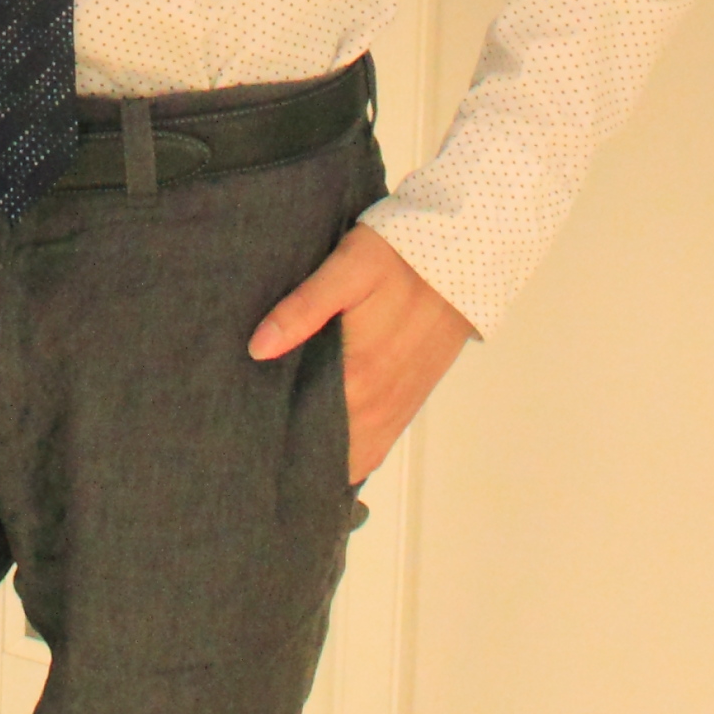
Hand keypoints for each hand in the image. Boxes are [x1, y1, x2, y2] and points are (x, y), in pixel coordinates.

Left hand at [248, 223, 474, 481]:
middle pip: (335, 452)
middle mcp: (382, 402)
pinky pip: (381, 440)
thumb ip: (303, 309)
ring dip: (328, 458)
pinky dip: (356, 451)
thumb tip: (258, 349)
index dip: (282, 444)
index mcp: (360, 379)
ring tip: (287, 457)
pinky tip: (331, 446)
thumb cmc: (399, 257)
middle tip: (259, 453)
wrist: (463, 254)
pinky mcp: (413, 395)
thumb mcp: (346, 268)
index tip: (250, 446)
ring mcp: (401, 403)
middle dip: (298, 456)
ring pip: (360, 452)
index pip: (313, 433)